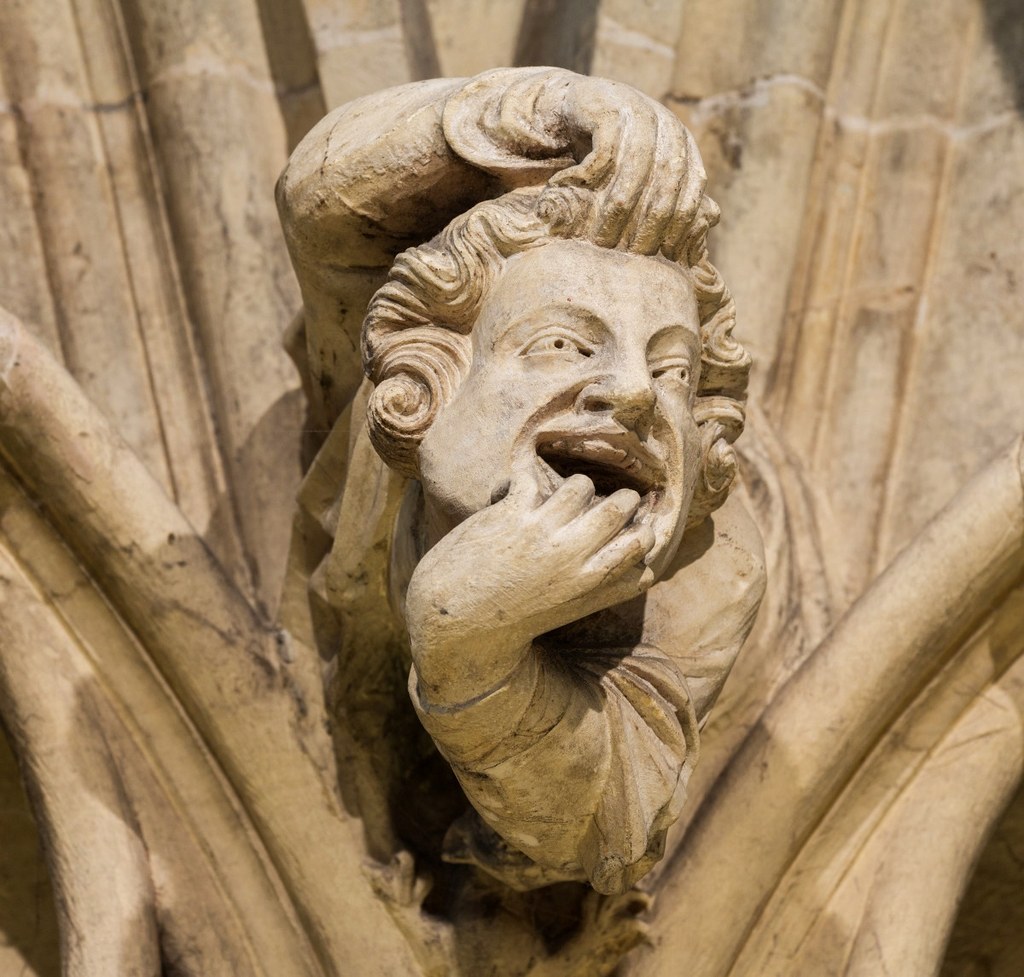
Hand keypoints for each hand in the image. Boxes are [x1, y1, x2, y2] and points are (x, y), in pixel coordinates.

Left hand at [405, 474, 654, 706]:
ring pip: (580, 485)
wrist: (457, 621)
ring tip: (557, 498)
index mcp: (592, 582)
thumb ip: (607, 588)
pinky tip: (520, 471)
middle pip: (621, 506)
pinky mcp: (512, 514)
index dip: (640, 528)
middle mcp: (574, 556)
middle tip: (605, 500)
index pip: (643, 543)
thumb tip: (648, 573)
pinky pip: (531, 473)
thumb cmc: (515, 615)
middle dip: (619, 496)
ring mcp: (544, 533)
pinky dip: (524, 466)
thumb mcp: (571, 608)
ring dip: (571, 487)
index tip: (631, 525)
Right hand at [442, 68, 706, 259]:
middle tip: (620, 255)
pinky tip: (570, 196)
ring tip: (595, 238)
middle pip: (664, 185)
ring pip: (635, 172)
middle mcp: (666, 124)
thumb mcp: (640, 179)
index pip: (689, 194)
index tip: (653, 260)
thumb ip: (670, 198)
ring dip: (614, 211)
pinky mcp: (605, 104)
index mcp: (683, 145)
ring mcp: (637, 110)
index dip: (674, 229)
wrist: (565, 110)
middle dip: (643, 225)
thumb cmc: (603, 155)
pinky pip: (604, 153)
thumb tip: (708, 227)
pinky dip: (589, 181)